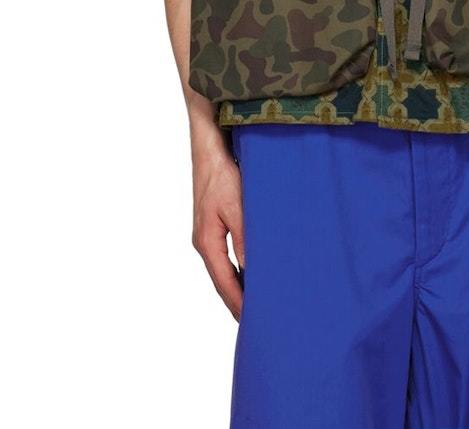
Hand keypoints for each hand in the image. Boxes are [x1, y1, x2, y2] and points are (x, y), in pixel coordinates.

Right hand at [191, 138, 244, 319]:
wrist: (209, 151)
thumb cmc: (222, 176)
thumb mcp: (238, 207)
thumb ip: (245, 239)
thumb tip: (252, 270)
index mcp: (207, 243)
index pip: (225, 283)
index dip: (239, 304)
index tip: (253, 323)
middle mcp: (204, 243)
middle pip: (222, 281)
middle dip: (238, 301)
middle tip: (257, 321)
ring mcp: (206, 235)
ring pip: (224, 270)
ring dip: (238, 286)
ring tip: (257, 303)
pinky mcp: (212, 226)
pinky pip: (225, 256)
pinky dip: (237, 269)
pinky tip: (250, 273)